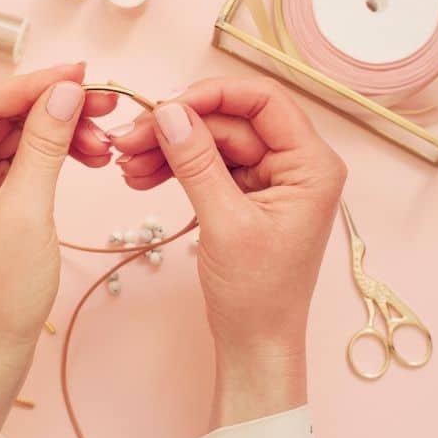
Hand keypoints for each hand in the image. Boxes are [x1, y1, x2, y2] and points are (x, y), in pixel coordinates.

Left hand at [0, 63, 115, 437]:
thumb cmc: (1, 290)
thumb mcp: (27, 211)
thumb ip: (45, 144)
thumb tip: (67, 90)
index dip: (33, 84)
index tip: (81, 74)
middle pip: (2, 114)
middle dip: (54, 109)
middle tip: (103, 104)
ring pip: (18, 132)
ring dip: (62, 132)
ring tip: (103, 145)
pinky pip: (24, 155)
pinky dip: (57, 152)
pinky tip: (89, 155)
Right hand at [108, 77, 344, 427]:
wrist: (254, 342)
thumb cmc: (258, 294)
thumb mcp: (224, 223)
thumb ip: (197, 162)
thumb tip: (168, 112)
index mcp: (311, 165)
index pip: (263, 102)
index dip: (212, 95)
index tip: (165, 105)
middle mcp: (294, 164)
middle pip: (229, 121)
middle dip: (177, 128)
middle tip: (129, 139)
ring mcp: (268, 178)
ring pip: (211, 142)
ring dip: (168, 149)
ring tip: (127, 163)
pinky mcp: (244, 193)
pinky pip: (206, 165)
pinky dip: (174, 167)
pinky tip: (141, 176)